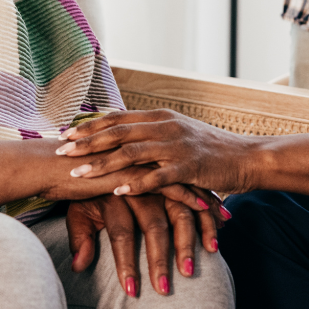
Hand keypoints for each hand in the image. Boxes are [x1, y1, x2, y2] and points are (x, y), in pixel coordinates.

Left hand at [57, 109, 261, 195]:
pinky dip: (136, 183)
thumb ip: (151, 132)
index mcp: (161, 116)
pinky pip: (157, 176)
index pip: (118, 117)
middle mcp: (166, 126)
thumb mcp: (179, 133)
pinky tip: (117, 192)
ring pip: (132, 153)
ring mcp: (177, 146)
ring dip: (102, 163)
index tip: (65, 132)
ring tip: (78, 173)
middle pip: (118, 131)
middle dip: (86, 142)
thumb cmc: (211, 149)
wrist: (247, 157)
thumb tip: (123, 132)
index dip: (90, 125)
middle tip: (61, 150)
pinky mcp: (189, 167)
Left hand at [66, 193, 223, 295]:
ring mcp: (162, 181)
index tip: (130, 290)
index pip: (121, 232)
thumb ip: (79, 237)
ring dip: (186, 244)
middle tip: (163, 289)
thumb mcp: (78, 209)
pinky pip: (197, 201)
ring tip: (189, 272)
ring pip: (179, 214)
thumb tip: (79, 266)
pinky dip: (207, 222)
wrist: (97, 152)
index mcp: (112, 193)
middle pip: (153, 225)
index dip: (126, 262)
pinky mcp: (179, 179)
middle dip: (159, 259)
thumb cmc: (89, 190)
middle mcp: (139, 185)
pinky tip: (214, 245)